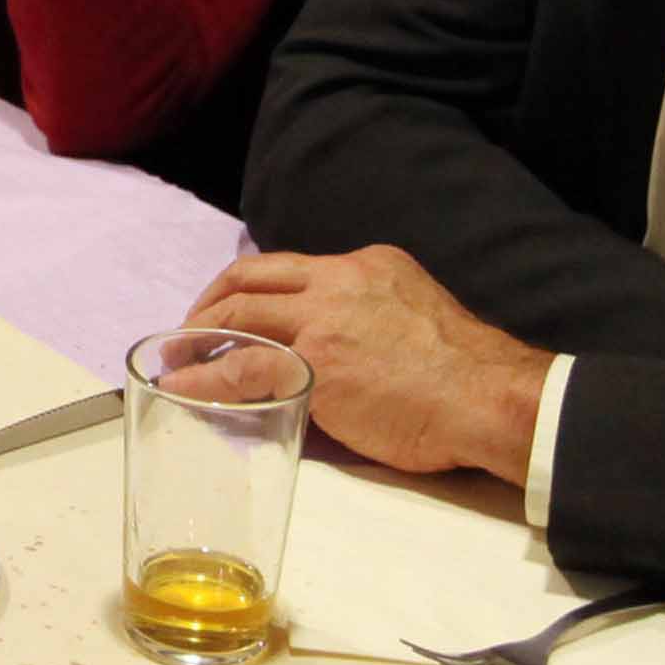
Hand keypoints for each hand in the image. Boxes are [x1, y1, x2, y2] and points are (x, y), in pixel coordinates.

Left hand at [182, 246, 548, 484]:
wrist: (490, 397)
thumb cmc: (468, 378)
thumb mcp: (416, 320)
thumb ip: (372, 325)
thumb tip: (342, 360)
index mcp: (369, 266)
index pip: (293, 268)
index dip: (252, 287)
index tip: (233, 309)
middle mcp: (340, 281)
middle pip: (253, 278)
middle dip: (211, 301)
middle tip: (189, 329)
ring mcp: (323, 320)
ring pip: (239, 315)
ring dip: (196, 336)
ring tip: (174, 359)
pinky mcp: (313, 365)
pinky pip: (240, 368)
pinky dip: (201, 377)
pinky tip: (182, 388)